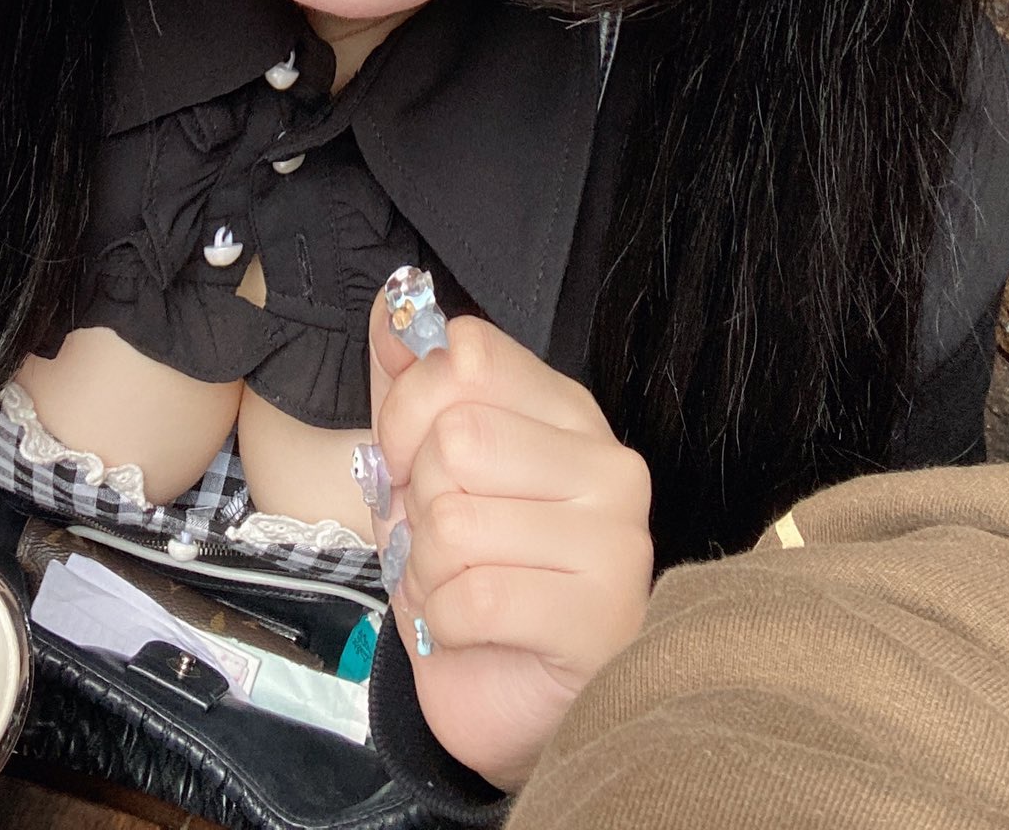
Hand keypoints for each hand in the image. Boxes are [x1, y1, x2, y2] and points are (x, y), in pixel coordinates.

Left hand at [367, 292, 652, 791]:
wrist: (511, 704)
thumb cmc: (475, 579)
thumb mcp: (423, 470)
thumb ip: (409, 385)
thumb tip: (392, 305)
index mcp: (566, 412)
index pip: (468, 353)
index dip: (409, 408)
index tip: (410, 460)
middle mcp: (608, 462)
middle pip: (456, 436)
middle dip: (418, 501)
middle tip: (444, 543)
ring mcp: (617, 539)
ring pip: (456, 519)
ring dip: (428, 570)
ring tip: (459, 590)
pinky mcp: (601, 618)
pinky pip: (471, 596)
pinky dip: (444, 622)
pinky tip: (473, 632)